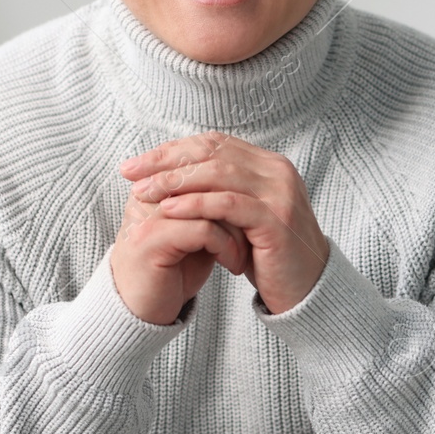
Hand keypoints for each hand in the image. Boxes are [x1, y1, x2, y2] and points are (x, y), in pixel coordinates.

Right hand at [110, 172, 251, 325]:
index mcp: (154, 185)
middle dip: (238, 201)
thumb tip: (248, 183)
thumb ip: (211, 204)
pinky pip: (202, 230)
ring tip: (249, 248)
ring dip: (236, 228)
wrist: (141, 312)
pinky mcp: (150, 240)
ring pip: (207, 202)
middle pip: (203, 174)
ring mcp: (146, 215)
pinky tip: (234, 265)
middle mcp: (146, 193)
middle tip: (259, 224)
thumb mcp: (194, 231)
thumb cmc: (173, 271)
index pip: (198, 158)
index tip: (255, 208)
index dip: (232, 181)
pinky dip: (226, 246)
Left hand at [121, 131, 328, 314]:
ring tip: (143, 192)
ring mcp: (280, 193)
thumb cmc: (265, 255)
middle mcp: (277, 171)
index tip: (138, 163)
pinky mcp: (276, 220)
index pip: (214, 144)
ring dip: (175, 181)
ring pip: (219, 174)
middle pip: (213, 153)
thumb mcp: (238, 217)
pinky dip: (195, 204)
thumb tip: (168, 174)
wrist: (304, 290)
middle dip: (166, 161)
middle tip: (131, 172)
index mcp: (268, 164)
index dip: (173, 149)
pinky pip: (228, 204)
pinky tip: (169, 209)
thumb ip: (217, 192)